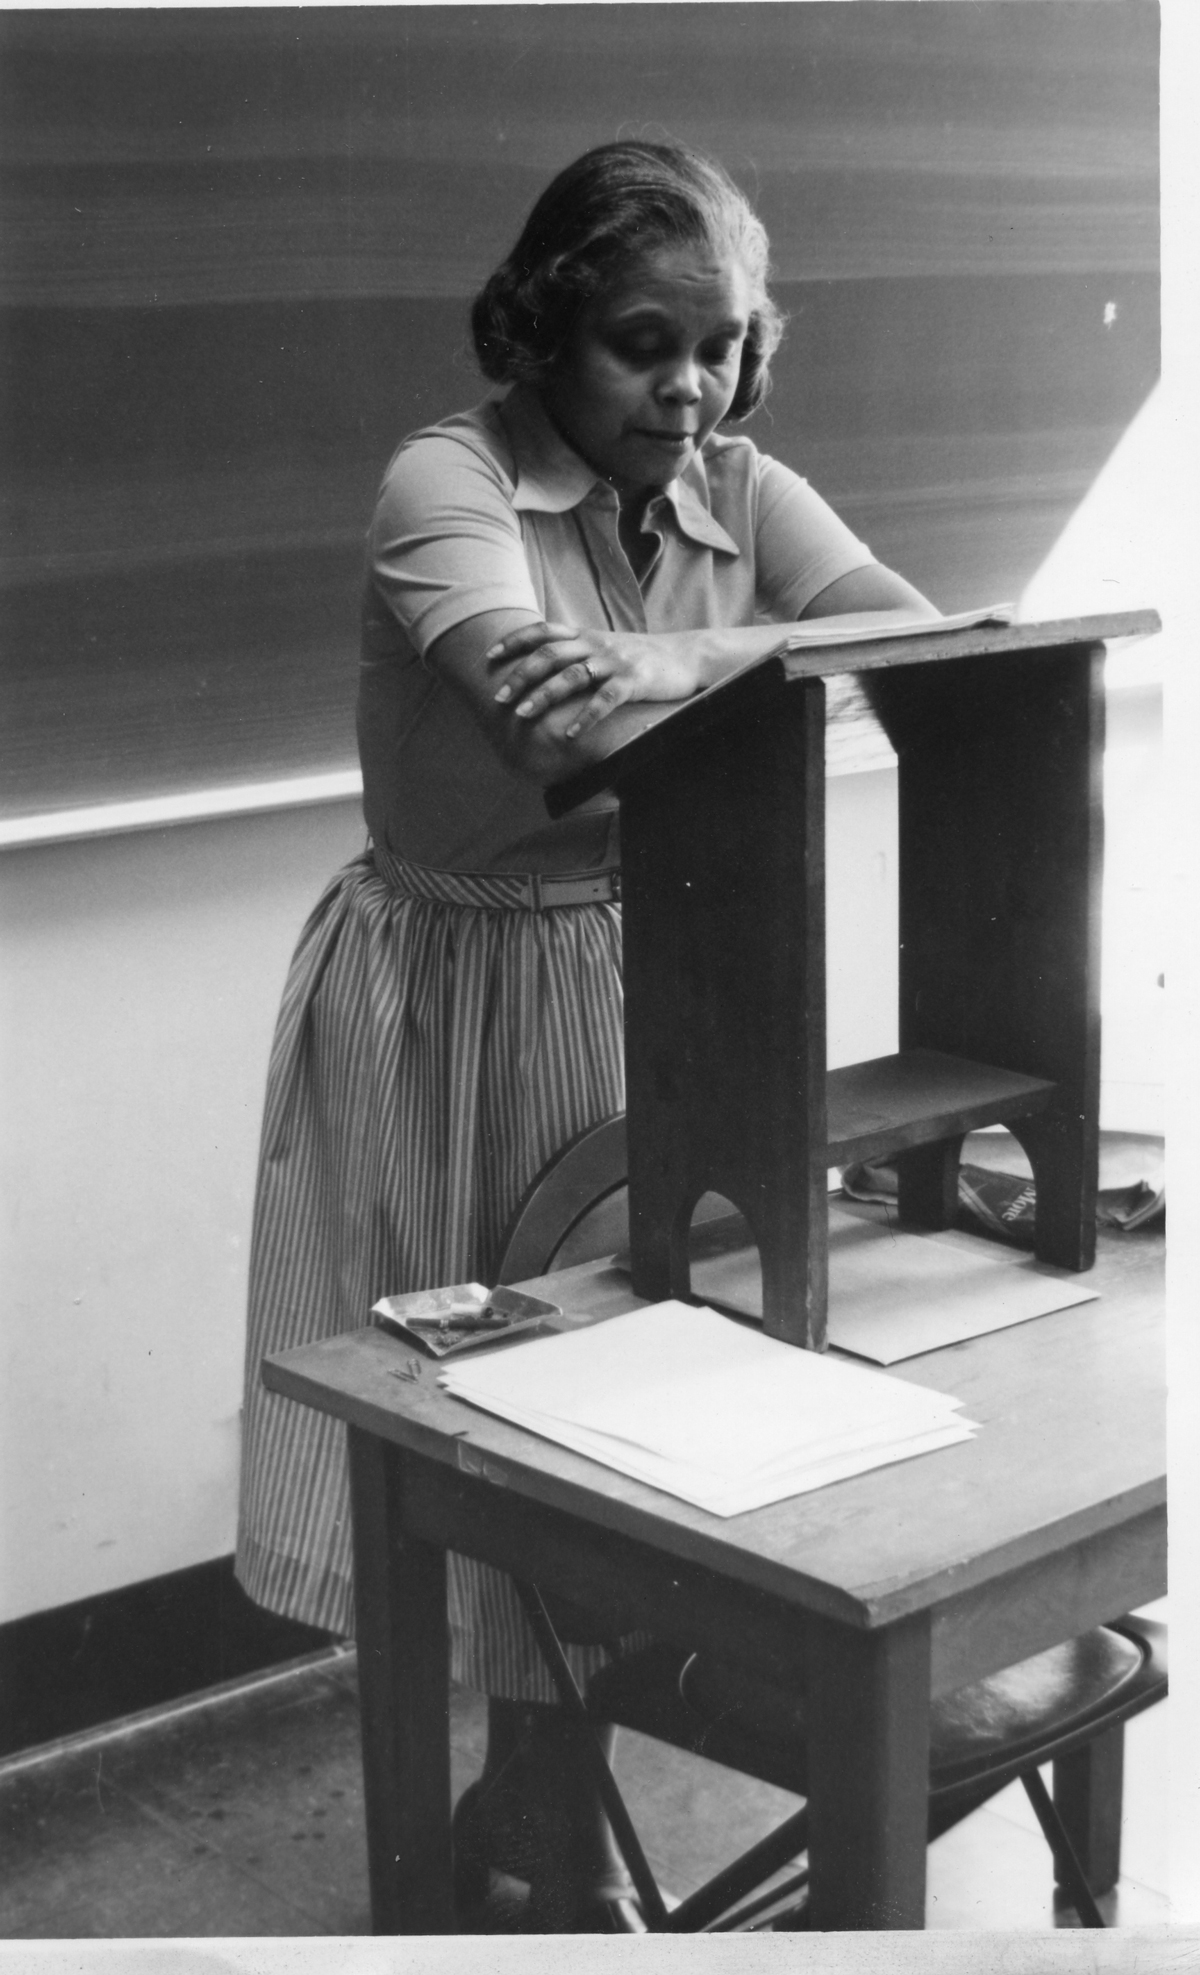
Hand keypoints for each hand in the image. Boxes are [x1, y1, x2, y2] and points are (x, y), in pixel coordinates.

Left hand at [487, 621, 697, 738]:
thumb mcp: (605, 647)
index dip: (514, 641)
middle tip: (500, 698)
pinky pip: (605, 700)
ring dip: (543, 696)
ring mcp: (615, 662)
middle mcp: (596, 645)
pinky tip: (572, 734)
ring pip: (571, 677)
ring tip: (523, 715)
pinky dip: (586, 717)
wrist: (686, 656)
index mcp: (586, 636)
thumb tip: (542, 664)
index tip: (490, 657)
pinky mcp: (634, 681)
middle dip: (521, 676)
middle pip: (549, 655)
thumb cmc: (641, 657)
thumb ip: (577, 652)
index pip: (543, 632)